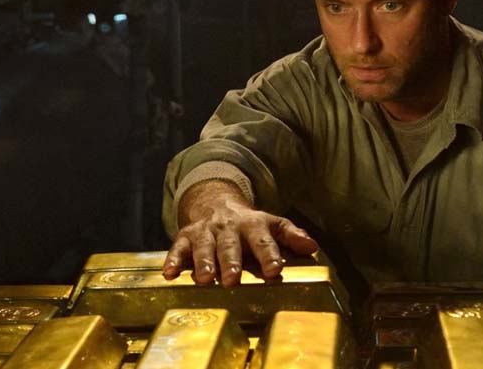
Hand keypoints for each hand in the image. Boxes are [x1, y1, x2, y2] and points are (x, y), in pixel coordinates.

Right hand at [162, 179, 317, 286]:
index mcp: (253, 225)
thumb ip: (291, 235)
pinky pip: (177, 247)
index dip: (269, 255)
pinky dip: (173, 260)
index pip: (263, 241)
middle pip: (230, 245)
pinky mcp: (186, 236)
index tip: (274, 271)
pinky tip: (170, 274)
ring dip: (204, 262)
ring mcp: (206, 231)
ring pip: (204, 246)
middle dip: (231, 261)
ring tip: (205, 279)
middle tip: (233, 279)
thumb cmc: (248, 224)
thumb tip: (312, 246)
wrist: (216, 203)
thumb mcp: (271, 224)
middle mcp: (228, 228)